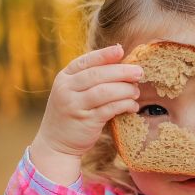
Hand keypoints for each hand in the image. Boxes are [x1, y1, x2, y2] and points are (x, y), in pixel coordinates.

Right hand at [33, 44, 143, 158]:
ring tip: (136, 92)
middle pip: (98, 75)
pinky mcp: (86, 121)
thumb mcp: (72, 92)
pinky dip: (125, 105)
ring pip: (105, 91)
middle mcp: (66, 89)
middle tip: (139, 72)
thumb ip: (89, 79)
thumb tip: (121, 64)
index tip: (121, 50)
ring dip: (125, 90)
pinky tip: (132, 106)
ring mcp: (75, 106)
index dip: (104, 55)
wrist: (55, 143)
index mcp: (64, 78)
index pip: (85, 61)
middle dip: (122, 72)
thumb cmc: (71, 113)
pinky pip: (110, 109)